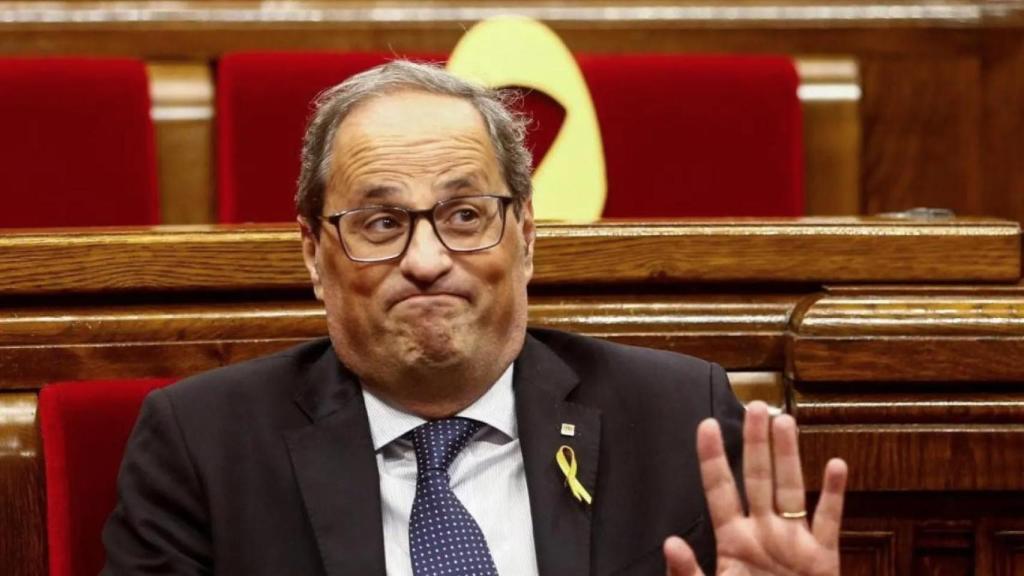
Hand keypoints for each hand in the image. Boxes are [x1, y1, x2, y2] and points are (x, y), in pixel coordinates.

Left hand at [664, 401, 847, 575]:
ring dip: (790, 456)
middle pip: (759, 479)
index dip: (713, 458)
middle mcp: (763, 534)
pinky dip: (835, 495)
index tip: (706, 425)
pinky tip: (836, 465)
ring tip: (785, 421)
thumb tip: (670, 542)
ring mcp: (794, 544)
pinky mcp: (823, 560)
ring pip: (792, 490)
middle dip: (756, 443)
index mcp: (732, 542)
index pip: (720, 490)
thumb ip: (689, 574)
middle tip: (756, 405)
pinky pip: (830, 522)